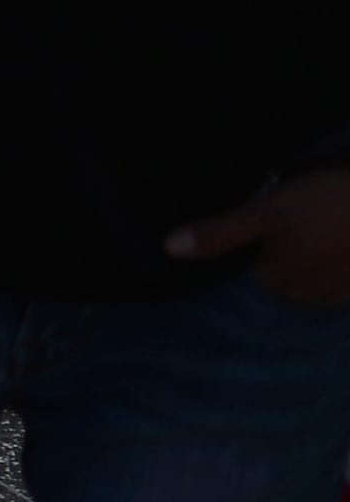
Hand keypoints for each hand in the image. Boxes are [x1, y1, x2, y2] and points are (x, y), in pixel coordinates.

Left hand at [171, 167, 349, 306]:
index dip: (263, 240)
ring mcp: (341, 293)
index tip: (280, 218)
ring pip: (317, 278)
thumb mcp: (264, 213)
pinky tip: (345, 236)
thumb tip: (170, 249)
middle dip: (292, 249)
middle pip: (287, 275)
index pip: (256, 269)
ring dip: (321, 256)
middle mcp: (310, 297)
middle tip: (308, 217)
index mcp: (279, 281)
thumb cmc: (325, 204)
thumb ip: (218, 235)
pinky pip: (342, 280)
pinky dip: (342, 261)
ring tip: (329, 224)